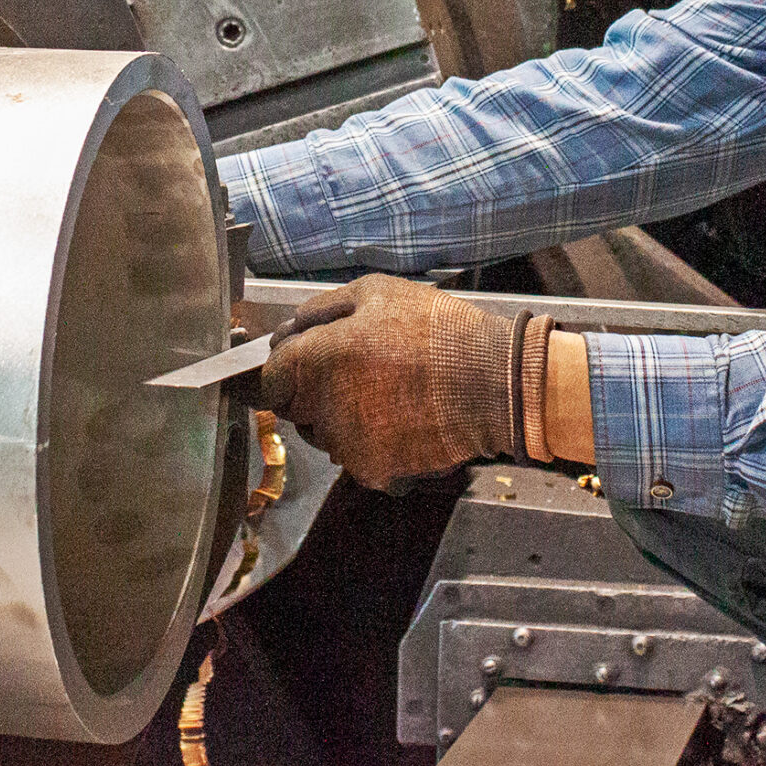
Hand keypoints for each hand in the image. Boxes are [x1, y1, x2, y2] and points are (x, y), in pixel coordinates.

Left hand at [255, 275, 522, 489]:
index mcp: (318, 361)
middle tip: (360, 374)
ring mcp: (348, 447)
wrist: (494, 384)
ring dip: (344, 420)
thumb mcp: (376, 292)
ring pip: (327, 437)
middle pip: (297, 411)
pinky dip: (375, 444)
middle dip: (315, 394)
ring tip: (390, 395)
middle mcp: (324, 410)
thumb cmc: (437, 331)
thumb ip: (319, 310)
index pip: (271, 381)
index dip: (287, 372)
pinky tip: (405, 420)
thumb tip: (288, 330)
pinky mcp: (374, 473)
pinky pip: (359, 458)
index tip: (308, 365)